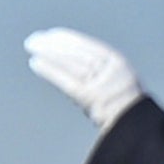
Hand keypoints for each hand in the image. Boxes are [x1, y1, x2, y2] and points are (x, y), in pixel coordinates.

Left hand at [25, 27, 145, 124]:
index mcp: (118, 63)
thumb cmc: (121, 109)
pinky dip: (50, 70)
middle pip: (78, 53)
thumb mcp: (115, 82)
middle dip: (54, 44)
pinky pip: (67, 81)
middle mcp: (111, 71)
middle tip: (34, 39)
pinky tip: (35, 63)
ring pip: (72, 63)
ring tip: (32, 47)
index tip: (50, 34)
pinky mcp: (91, 97)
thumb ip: (97, 70)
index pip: (89, 46)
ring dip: (49, 53)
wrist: (132, 129)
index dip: (68, 39)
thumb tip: (67, 59)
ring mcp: (102, 84)